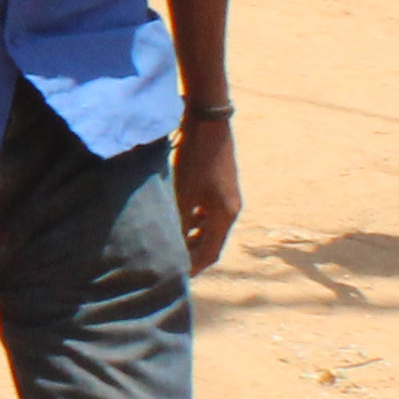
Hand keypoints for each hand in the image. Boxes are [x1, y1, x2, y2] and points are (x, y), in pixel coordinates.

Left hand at [174, 114, 242, 269]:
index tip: (174, 277)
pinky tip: (174, 217)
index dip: (192, 267)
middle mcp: (230, 209)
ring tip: (168, 243)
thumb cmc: (194, 157)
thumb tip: (169, 248)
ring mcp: (226, 196)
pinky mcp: (219, 184)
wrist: (207, 120)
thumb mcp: (182, 193)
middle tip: (169, 264)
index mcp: (225, 215)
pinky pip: (206, 211)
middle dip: (191, 254)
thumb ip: (178, 222)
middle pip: (211, 242)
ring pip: (208, 227)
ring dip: (190, 237)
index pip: (210, 253)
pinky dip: (192, 220)